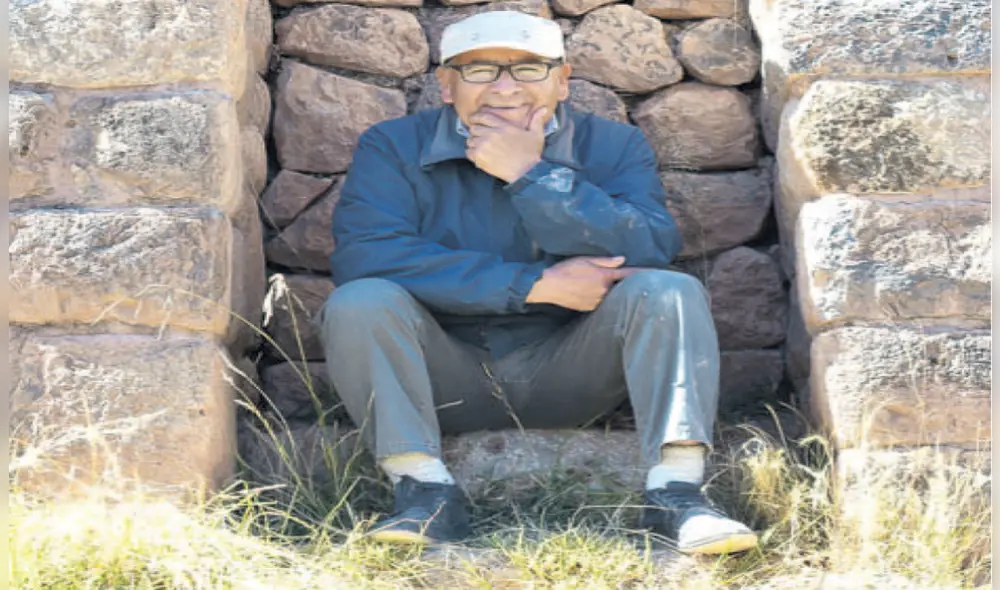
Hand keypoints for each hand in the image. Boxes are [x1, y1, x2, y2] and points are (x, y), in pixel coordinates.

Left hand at [466, 108, 546, 181]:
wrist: (526, 173)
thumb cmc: (532, 154)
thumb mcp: (536, 134)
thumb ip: (536, 120)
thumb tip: (544, 108)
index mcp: (503, 126)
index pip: (482, 116)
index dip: (476, 117)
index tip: (475, 120)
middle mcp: (491, 134)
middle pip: (473, 128)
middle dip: (475, 131)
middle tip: (480, 136)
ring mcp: (484, 146)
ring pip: (470, 140)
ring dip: (473, 142)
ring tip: (480, 147)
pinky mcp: (480, 158)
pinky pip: (468, 152)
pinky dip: (472, 153)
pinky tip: (479, 155)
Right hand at [526, 256, 642, 310]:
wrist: (549, 286)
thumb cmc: (566, 270)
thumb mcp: (585, 260)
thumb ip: (606, 261)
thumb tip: (622, 260)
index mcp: (605, 276)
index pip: (630, 274)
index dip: (645, 272)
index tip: (659, 273)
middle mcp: (604, 291)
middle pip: (623, 289)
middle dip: (632, 286)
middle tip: (643, 284)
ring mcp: (597, 302)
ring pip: (613, 298)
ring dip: (617, 294)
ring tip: (619, 292)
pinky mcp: (590, 309)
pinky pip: (603, 304)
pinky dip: (605, 300)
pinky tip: (601, 297)